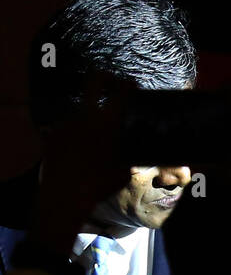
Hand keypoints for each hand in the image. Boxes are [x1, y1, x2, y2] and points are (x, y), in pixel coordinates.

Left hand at [30, 73, 131, 254]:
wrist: (63, 197)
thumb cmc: (99, 184)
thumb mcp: (123, 172)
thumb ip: (129, 157)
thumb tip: (135, 156)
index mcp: (107, 121)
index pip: (121, 91)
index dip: (128, 84)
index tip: (132, 85)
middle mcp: (85, 115)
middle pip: (94, 82)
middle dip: (104, 77)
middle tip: (111, 82)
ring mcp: (65, 123)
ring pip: (79, 107)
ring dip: (88, 111)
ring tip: (93, 123)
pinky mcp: (51, 134)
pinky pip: (65, 124)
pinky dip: (73, 129)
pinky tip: (77, 141)